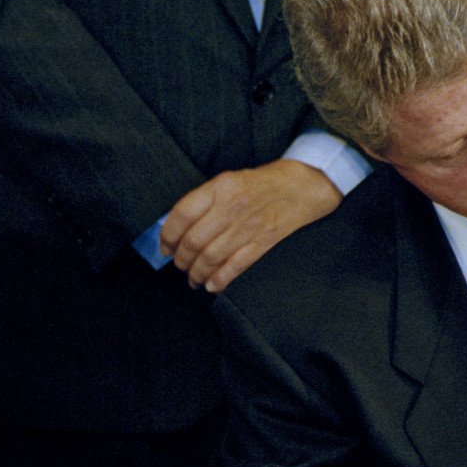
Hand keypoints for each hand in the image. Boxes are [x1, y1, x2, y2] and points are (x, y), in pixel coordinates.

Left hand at [159, 159, 341, 292]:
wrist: (301, 186)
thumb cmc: (259, 184)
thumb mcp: (228, 181)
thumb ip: (203, 201)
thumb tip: (176, 229)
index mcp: (220, 187)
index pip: (182, 214)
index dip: (168, 235)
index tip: (165, 247)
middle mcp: (232, 207)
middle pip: (194, 241)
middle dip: (181, 259)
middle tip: (179, 265)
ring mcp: (248, 226)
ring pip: (212, 257)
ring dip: (196, 273)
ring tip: (192, 279)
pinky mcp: (263, 242)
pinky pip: (236, 266)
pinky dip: (220, 280)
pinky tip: (212, 285)